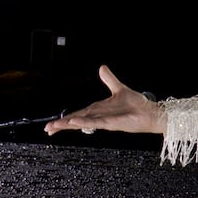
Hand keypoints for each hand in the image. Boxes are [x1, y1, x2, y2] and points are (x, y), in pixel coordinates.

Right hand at [44, 65, 166, 135]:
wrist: (150, 112)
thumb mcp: (119, 88)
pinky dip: (84, 122)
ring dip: (68, 124)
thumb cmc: (137, 104)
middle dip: (61, 125)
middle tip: (47, 129)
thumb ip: (109, 79)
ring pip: (82, 123)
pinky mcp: (111, 123)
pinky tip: (74, 122)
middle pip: (76, 120)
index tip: (53, 124)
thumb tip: (101, 67)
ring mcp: (104, 121)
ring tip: (54, 127)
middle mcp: (99, 116)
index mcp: (98, 109)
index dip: (65, 119)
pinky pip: (95, 122)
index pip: (78, 114)